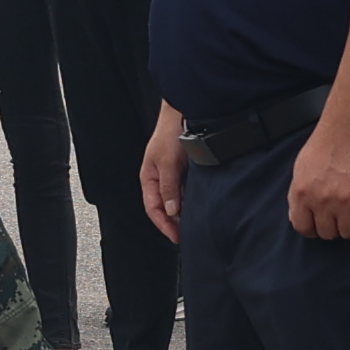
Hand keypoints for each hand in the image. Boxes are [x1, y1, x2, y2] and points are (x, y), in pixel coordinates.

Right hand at [139, 108, 185, 242]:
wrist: (185, 113)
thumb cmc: (170, 132)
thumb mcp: (167, 162)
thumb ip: (168, 188)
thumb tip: (170, 211)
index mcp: (149, 178)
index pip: (153, 209)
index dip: (163, 225)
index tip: (176, 237)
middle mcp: (160, 179)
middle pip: (165, 208)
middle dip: (175, 222)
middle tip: (188, 234)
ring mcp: (173, 175)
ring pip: (177, 200)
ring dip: (184, 212)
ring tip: (195, 223)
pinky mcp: (185, 171)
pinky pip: (187, 191)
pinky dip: (192, 200)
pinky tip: (200, 206)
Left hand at [288, 111, 349, 240]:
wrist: (347, 130)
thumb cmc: (322, 147)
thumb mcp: (299, 171)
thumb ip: (297, 196)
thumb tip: (298, 218)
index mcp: (301, 194)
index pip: (303, 229)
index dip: (312, 229)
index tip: (319, 224)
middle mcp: (322, 201)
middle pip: (328, 234)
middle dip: (333, 227)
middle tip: (338, 216)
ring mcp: (345, 201)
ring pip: (349, 233)